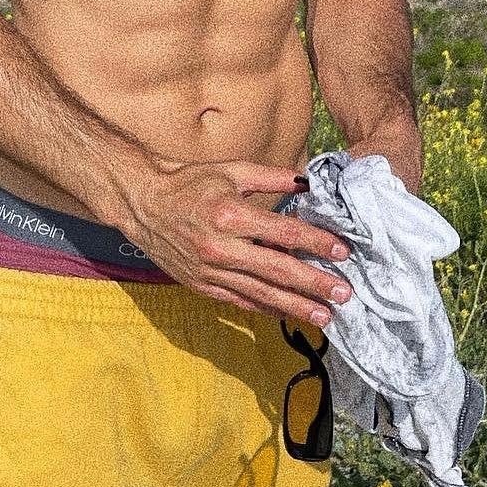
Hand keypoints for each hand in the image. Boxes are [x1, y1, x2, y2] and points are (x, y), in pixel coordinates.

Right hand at [124, 157, 352, 324]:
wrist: (142, 202)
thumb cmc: (188, 182)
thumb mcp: (232, 170)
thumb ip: (273, 177)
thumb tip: (309, 182)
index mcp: (231, 215)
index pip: (284, 234)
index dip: (317, 244)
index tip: (342, 252)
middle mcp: (221, 248)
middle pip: (278, 271)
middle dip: (315, 284)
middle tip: (345, 294)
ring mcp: (210, 271)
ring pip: (261, 294)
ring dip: (296, 306)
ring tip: (324, 316)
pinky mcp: (202, 285)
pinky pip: (240, 301)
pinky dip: (266, 309)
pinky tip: (288, 314)